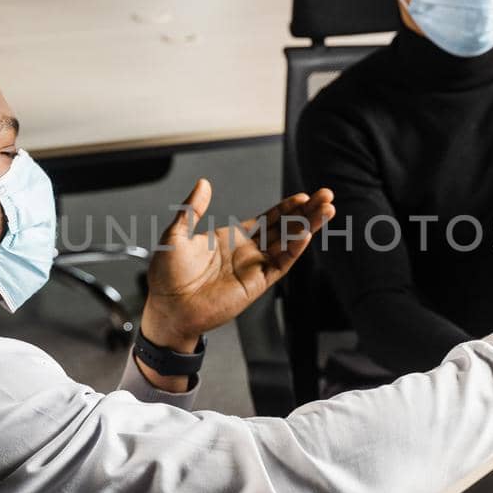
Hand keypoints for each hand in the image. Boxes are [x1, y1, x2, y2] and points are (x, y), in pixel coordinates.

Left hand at [141, 179, 334, 351]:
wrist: (166, 308)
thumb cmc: (168, 277)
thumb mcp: (177, 234)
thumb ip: (193, 209)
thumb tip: (204, 184)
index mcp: (232, 239)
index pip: (268, 219)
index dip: (286, 208)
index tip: (302, 196)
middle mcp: (248, 252)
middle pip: (285, 228)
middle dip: (306, 212)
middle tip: (325, 196)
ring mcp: (254, 267)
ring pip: (288, 243)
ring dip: (308, 227)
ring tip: (326, 210)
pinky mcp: (256, 284)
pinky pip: (279, 264)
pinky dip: (294, 249)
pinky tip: (306, 234)